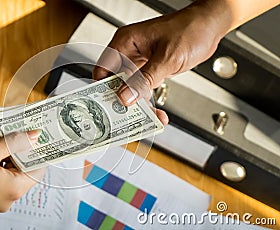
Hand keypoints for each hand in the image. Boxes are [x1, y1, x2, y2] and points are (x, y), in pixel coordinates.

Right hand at [0, 130, 43, 228]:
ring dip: (1, 154)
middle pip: (22, 169)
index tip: (35, 138)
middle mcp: (8, 197)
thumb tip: (33, 136)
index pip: (37, 169)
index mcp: (14, 190)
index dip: (36, 152)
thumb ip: (14, 142)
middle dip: (15, 151)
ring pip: (8, 170)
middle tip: (10, 135)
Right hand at [93, 3, 227, 124]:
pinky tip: (155, 114)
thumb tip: (125, 96)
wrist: (210, 27)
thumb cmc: (190, 29)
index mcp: (126, 42)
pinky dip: (148, 101)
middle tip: (126, 117)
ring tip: (146, 119)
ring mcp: (139, 62)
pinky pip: (142, 89)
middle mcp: (129, 52)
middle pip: (115, 82)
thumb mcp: (167, 58)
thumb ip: (145, 79)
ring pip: (129, 88)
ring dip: (137, 105)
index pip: (103, 69)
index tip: (108, 105)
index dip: (103, 88)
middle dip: (121, 100)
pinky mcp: (149, 70)